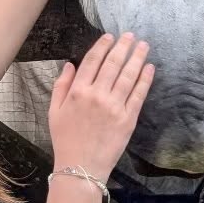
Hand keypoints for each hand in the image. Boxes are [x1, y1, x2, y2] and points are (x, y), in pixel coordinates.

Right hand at [49, 34, 153, 178]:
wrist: (80, 167)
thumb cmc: (65, 139)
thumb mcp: (54, 111)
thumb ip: (61, 85)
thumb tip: (70, 64)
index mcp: (77, 92)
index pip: (92, 61)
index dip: (102, 46)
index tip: (110, 37)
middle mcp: (97, 95)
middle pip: (113, 64)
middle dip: (123, 46)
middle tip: (131, 35)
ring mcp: (114, 107)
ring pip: (128, 76)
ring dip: (137, 58)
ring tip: (144, 46)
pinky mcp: (128, 119)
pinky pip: (138, 94)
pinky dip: (144, 79)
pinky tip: (149, 68)